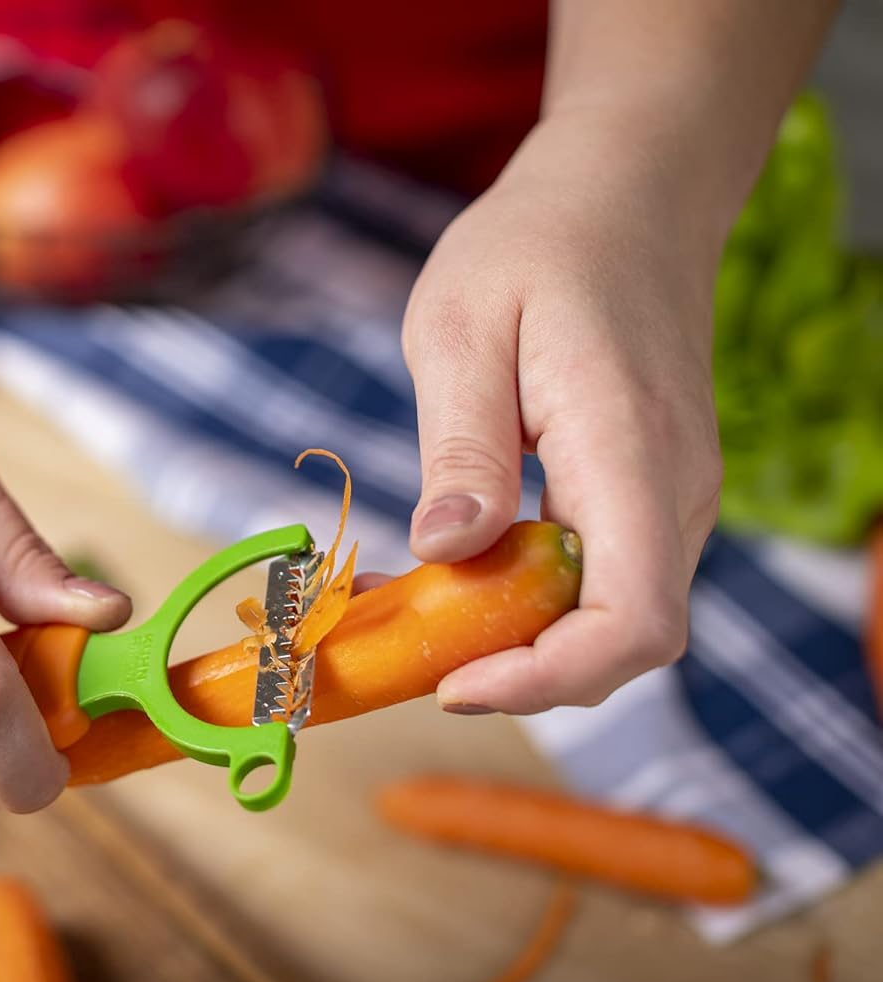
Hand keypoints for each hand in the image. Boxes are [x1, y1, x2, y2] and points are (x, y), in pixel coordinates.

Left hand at [401, 113, 724, 713]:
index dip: (545, 677)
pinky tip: (465, 569)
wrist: (623, 195)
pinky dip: (537, 600)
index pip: (632, 622)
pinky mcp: (652, 492)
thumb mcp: (463, 328)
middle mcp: (674, 491)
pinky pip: (607, 578)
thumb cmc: (535, 245)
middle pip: (625, 643)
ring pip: (616, 620)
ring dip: (525, 640)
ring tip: (425, 610)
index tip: (452, 679)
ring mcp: (673, 496)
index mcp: (630, 451)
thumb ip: (461, 448)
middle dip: (521, 672)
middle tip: (413, 649)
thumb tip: (446, 552)